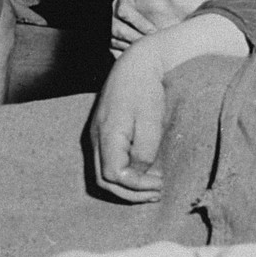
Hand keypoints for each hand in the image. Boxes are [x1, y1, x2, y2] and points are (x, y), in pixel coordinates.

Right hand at [86, 41, 165, 201]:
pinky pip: (107, 161)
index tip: (159, 183)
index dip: (136, 186)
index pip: (113, 174)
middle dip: (130, 192)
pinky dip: (123, 174)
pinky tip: (142, 172)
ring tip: (151, 186)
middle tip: (156, 192)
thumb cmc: (145, 90)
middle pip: (103, 179)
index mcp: (106, 134)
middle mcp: (96, 137)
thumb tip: (139, 172)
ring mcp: (96, 135)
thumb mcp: (150, 121)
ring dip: (126, 185)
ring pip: (102, 173)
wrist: (136, 64)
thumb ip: (144, 151)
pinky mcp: (103, 132)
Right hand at [109, 0, 156, 56]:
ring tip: (149, 52)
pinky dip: (125, 55)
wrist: (159, 8)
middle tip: (154, 45)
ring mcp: (110, 27)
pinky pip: (114, 51)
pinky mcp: (111, 41)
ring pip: (115, 41)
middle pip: (118, 29)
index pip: (124, 12)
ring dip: (132, 48)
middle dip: (137, 38)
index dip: (140, 23)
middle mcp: (113, 12)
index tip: (155, 31)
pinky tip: (140, 57)